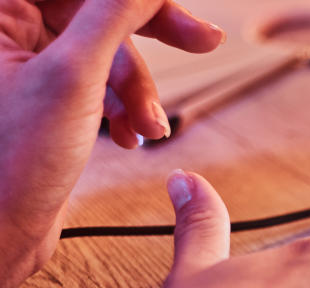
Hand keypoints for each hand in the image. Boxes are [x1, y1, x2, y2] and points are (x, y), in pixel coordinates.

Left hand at [0, 0, 224, 287]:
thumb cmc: (11, 162)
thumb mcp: (74, 75)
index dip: (141, 1)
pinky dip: (123, 106)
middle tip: (203, 44)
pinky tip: (129, 136)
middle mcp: (7, 32)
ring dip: (138, 88)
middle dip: (143, 47)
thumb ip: (115, 13)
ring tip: (147, 127)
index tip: (188, 23)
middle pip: (97, 8)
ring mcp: (25, 63)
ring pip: (105, 49)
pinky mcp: (45, 96)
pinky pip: (98, 80)